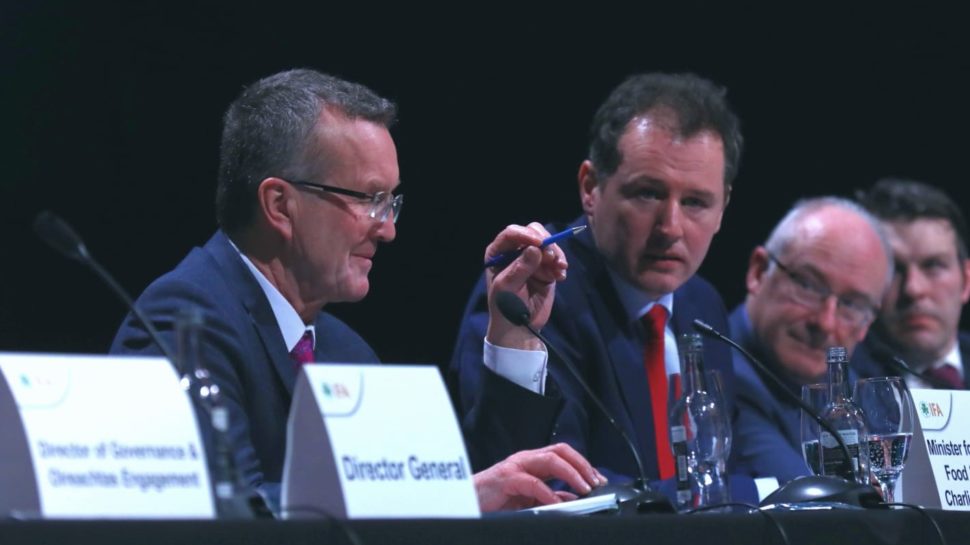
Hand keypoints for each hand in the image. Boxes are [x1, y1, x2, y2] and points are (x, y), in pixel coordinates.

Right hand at [472, 443, 606, 511]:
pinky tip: (557, 502)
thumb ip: (550, 496)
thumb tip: (574, 499)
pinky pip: (533, 482)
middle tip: (595, 482)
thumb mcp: (530, 498)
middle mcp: (526, 459)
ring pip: (551, 460)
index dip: (583, 464)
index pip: (563, 453)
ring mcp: (516, 466)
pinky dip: (548, 492)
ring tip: (584, 488)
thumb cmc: (496, 499)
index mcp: (532, 462)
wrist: (469, 502)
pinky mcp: (507, 478)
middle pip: (560, 451)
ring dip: (572, 473)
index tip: (598, 480)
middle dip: (582, 465)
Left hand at [485, 223, 567, 349]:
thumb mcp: (506, 287)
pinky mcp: (545, 268)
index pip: (512, 233)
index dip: (526, 234)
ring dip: (556, 254)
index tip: (540, 243)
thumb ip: (520, 268)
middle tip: (552, 257)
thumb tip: (536, 248)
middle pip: (533, 232)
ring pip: (548, 244)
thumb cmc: (504, 306)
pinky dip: (560, 265)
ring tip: (560, 270)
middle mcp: (514, 251)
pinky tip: (560, 277)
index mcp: (498, 252)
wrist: (519, 327)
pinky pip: (556, 259)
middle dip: (546, 242)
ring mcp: (531, 259)